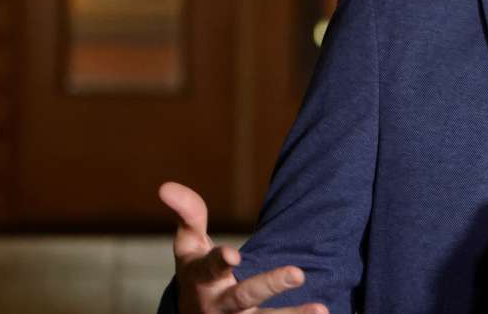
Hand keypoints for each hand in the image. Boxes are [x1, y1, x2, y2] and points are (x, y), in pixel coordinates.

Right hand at [159, 182, 327, 313]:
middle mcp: (220, 303)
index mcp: (201, 278)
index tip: (234, 255)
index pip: (211, 268)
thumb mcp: (188, 246)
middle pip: (245, 296)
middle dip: (270, 285)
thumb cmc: (196, 272)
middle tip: (298, 273)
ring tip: (322, 308)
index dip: (220, 261)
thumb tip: (165, 186)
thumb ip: (188, 214)